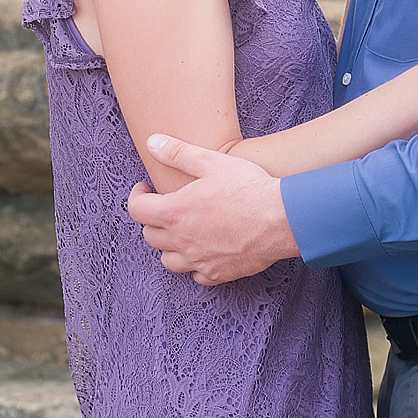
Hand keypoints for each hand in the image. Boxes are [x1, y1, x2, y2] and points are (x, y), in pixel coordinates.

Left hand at [127, 140, 298, 284]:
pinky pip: (196, 275)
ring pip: (168, 260)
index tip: (144, 189)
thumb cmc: (248, 188)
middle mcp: (182, 241)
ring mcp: (199, 260)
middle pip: (150, 236)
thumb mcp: (212, 161)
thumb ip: (178, 153)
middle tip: (166, 207)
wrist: (281, 219)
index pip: (137, 210)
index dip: (136, 197)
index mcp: (175, 212)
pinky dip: (195, 264)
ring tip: (181, 231)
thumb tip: (152, 143)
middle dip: (153, 219)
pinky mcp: (218, 273)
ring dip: (169, 246)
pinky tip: (204, 251)